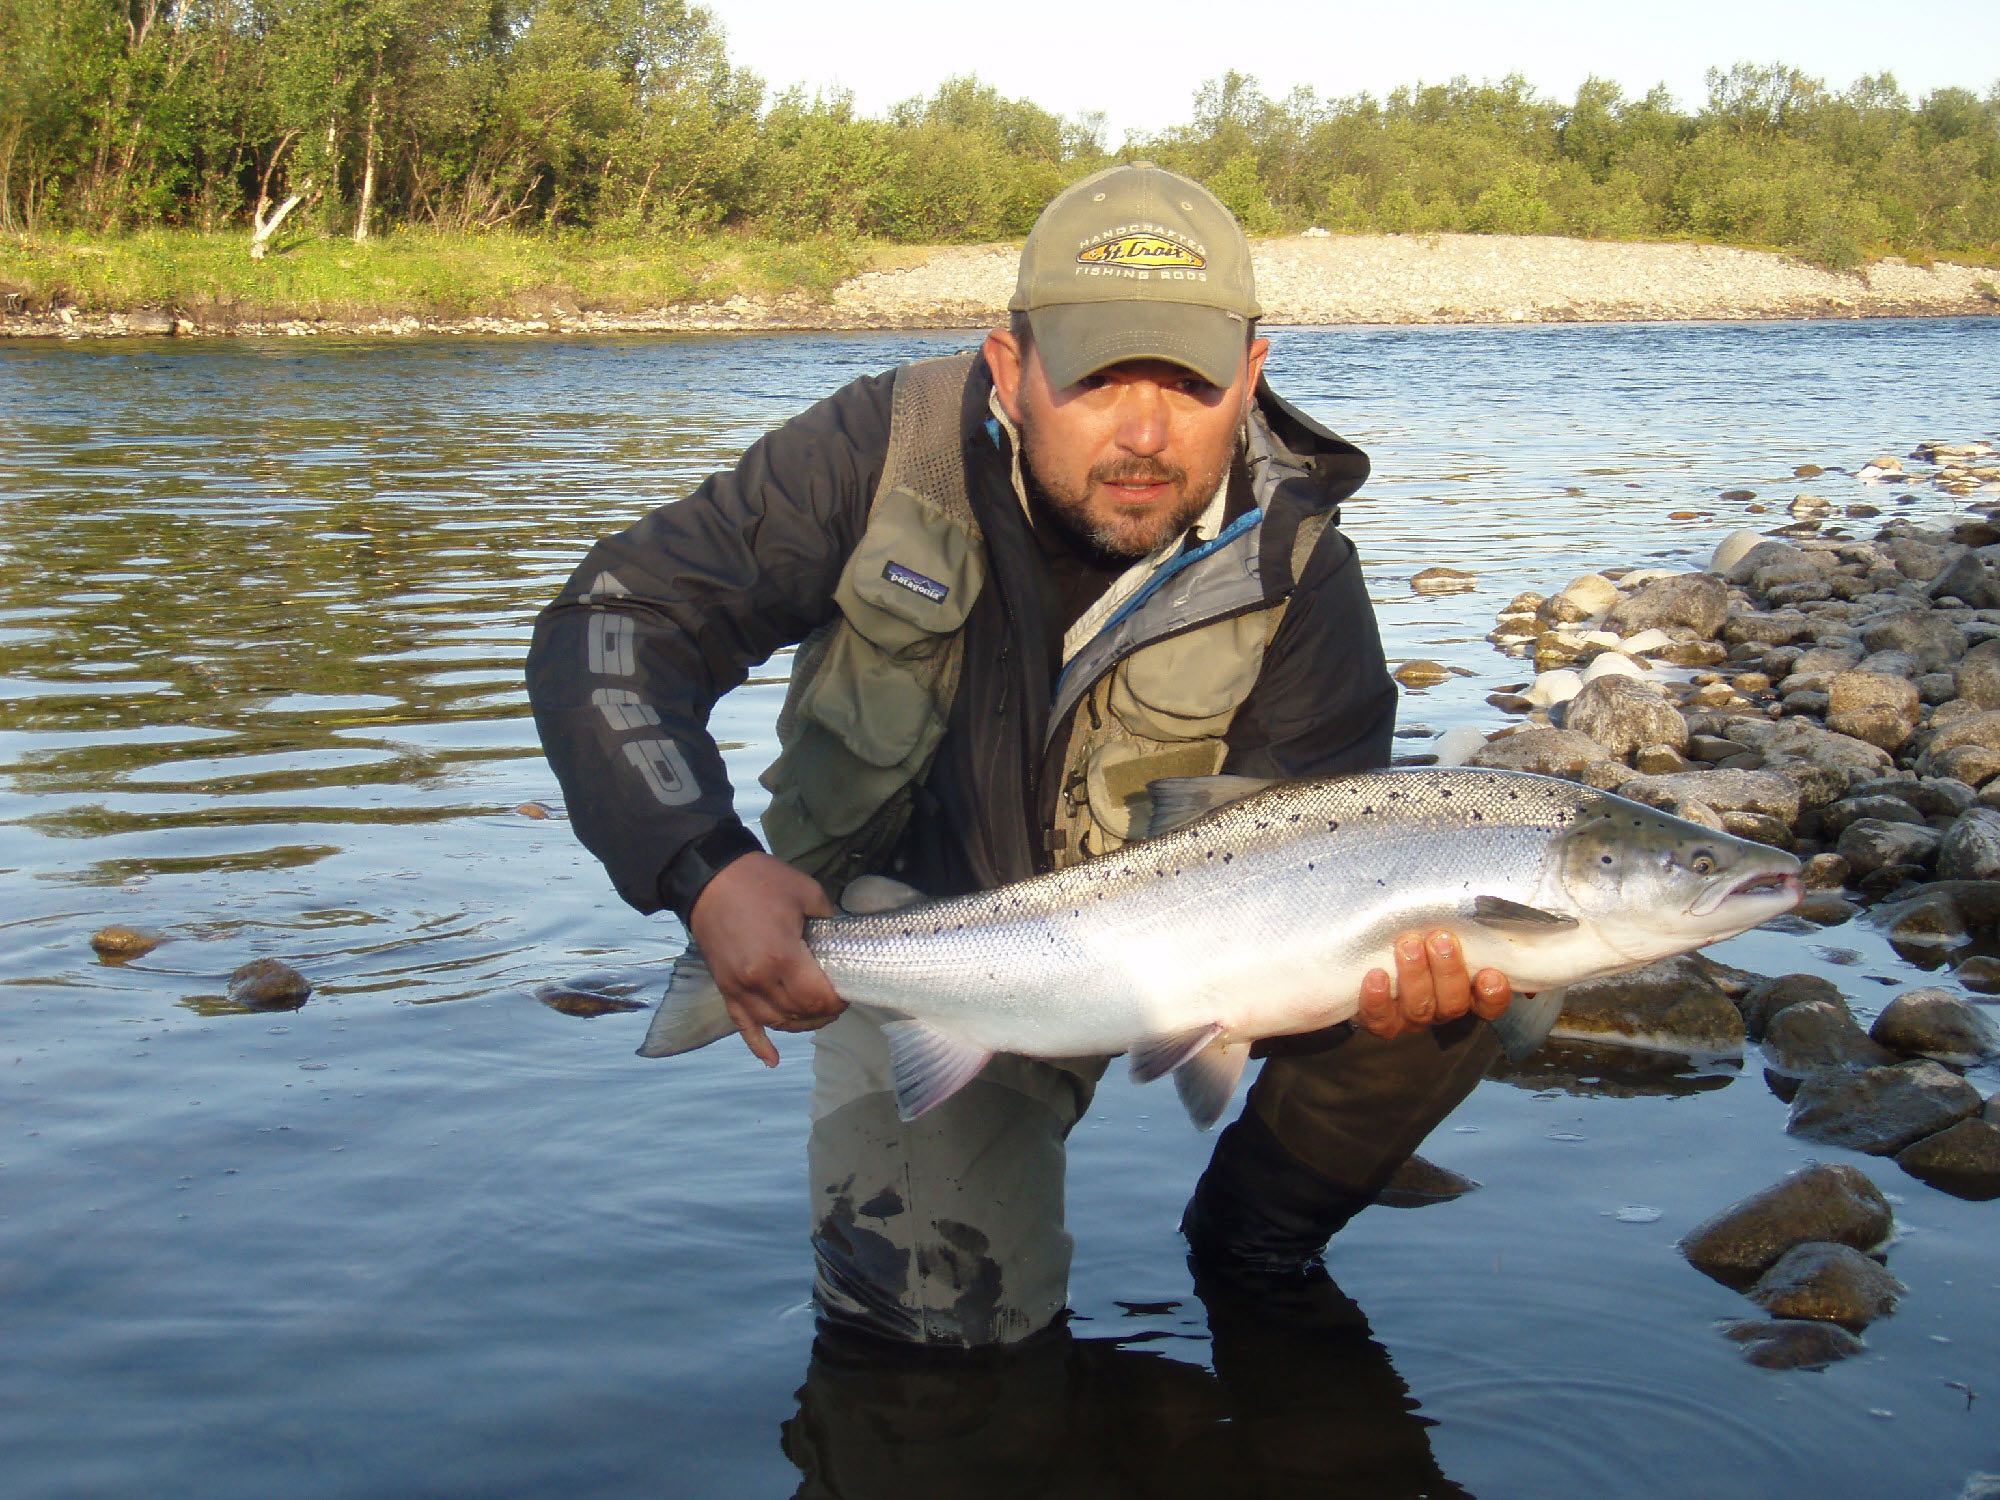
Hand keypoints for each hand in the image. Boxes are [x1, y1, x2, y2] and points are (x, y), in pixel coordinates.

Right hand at [686, 852, 843, 1066]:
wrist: (710, 876)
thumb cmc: (759, 880)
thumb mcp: (806, 891)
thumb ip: (827, 920)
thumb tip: (840, 940)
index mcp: (781, 957)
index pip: (817, 999)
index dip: (837, 1002)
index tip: (847, 992)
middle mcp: (758, 980)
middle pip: (799, 1014)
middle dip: (823, 1013)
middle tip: (836, 1001)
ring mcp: (738, 987)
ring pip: (776, 1023)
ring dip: (800, 1024)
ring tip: (815, 1016)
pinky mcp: (725, 987)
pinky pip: (742, 1025)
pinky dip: (759, 1044)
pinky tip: (772, 1059)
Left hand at [1357, 930, 1511, 1039]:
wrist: (1369, 951)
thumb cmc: (1416, 931)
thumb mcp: (1438, 925)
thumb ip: (1460, 921)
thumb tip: (1482, 905)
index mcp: (1465, 991)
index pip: (1490, 1003)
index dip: (1493, 995)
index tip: (1490, 974)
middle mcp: (1440, 1007)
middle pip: (1453, 1004)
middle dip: (1448, 971)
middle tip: (1440, 940)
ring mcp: (1410, 1018)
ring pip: (1420, 1009)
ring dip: (1415, 977)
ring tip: (1408, 945)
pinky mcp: (1380, 1020)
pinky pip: (1381, 1020)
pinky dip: (1378, 1000)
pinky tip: (1376, 975)